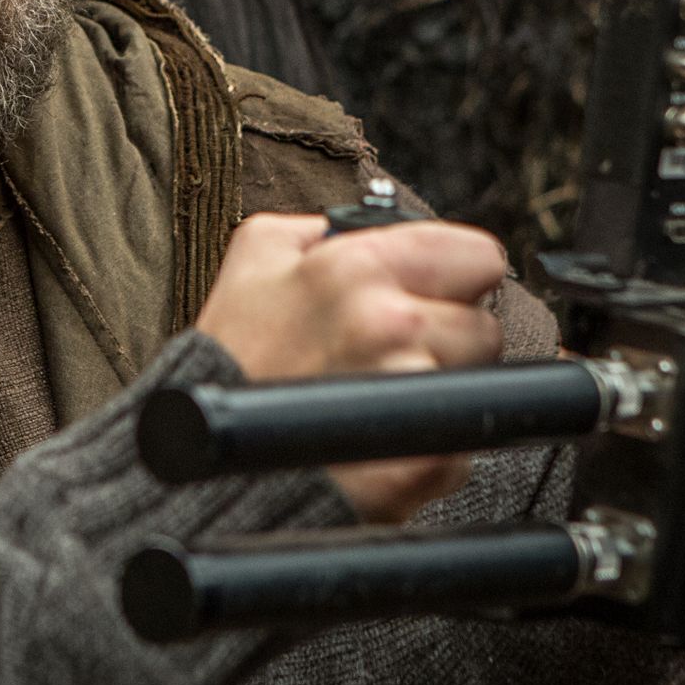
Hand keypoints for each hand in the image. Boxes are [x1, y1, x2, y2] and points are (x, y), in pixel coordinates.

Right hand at [194, 214, 508, 521]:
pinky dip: (427, 443)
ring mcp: (409, 396)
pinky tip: (374, 434)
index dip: (456, 272)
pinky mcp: (421, 462)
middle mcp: (391, 326)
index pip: (479, 254)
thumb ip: (324, 224)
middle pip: (486, 325)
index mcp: (358, 268)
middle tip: (393, 349)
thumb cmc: (229, 355)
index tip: (433, 290)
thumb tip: (373, 223)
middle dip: (446, 334)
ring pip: (476, 384)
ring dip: (438, 386)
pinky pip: (459, 444)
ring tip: (378, 391)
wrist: (198, 454)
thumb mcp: (256, 253)